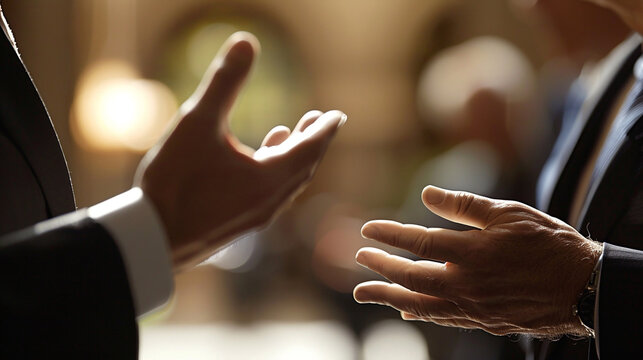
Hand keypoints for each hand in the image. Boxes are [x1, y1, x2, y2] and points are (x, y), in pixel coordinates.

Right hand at [135, 32, 344, 271]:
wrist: (150, 239)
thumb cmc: (174, 181)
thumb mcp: (198, 123)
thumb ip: (224, 82)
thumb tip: (246, 42)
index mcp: (269, 178)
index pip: (310, 149)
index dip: (324, 130)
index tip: (337, 117)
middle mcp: (268, 201)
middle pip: (301, 168)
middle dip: (311, 141)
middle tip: (319, 120)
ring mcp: (254, 217)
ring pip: (283, 183)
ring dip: (290, 157)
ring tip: (285, 134)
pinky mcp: (236, 224)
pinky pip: (266, 195)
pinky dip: (269, 173)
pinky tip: (250, 163)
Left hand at [353, 186, 601, 336]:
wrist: (583, 287)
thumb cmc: (548, 244)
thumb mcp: (509, 213)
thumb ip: (464, 205)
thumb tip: (427, 193)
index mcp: (472, 252)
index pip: (418, 242)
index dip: (389, 235)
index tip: (367, 229)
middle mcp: (466, 284)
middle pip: (411, 277)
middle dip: (381, 267)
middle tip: (359, 259)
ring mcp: (473, 307)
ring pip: (419, 304)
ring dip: (388, 297)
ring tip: (363, 292)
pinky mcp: (483, 321)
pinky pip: (443, 319)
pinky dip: (419, 314)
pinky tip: (406, 311)